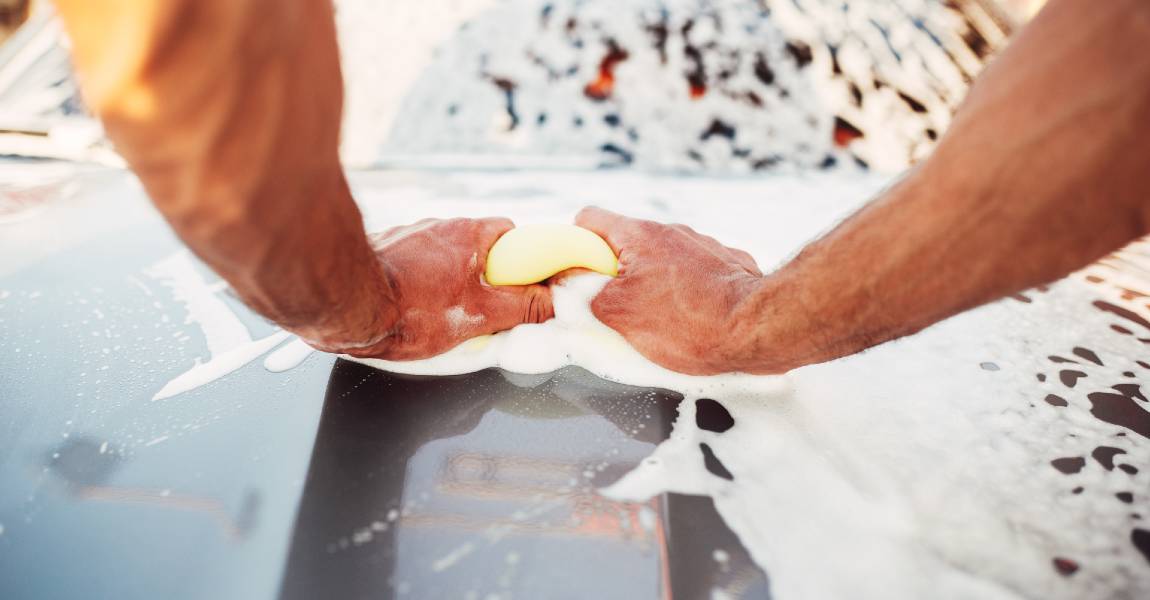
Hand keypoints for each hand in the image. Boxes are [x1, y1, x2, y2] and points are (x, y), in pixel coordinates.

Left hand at [313, 217, 553, 360]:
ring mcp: (407, 235)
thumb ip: (521, 307)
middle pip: (476, 245)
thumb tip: (548, 301)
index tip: (519, 285)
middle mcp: (438, 226)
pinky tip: (410, 304)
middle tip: (480, 306)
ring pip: (443, 254)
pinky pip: (412, 261)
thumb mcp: (479, 316)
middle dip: (482, 273)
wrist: (346, 307)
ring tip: (440, 311)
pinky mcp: (382, 248)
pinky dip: (417, 279)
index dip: (518, 260)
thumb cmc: (410, 311)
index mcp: (469, 235)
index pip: (508, 233)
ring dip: (448, 276)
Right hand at [574, 207, 763, 374]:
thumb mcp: (618, 313)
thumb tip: (569, 282)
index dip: (575, 243)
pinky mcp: (731, 266)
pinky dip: (687, 292)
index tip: (576, 274)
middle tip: (614, 309)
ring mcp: (705, 247)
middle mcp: (673, 232)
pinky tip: (693, 319)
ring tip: (657, 322)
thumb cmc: (687, 322)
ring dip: (653, 284)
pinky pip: (697, 274)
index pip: (591, 218)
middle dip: (616, 274)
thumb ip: (585, 293)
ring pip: (663, 260)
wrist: (758, 329)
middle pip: (628, 244)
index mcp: (639, 235)